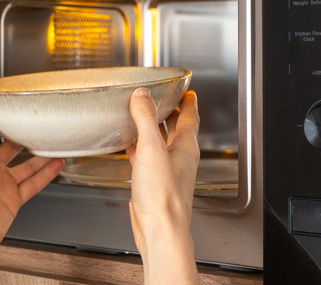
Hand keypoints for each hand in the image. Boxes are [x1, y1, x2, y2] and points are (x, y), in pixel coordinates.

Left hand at [0, 97, 64, 284]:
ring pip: (26, 167)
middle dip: (22, 138)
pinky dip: (46, 175)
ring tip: (54, 143)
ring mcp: (2, 186)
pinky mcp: (13, 201)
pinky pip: (33, 184)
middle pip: (10, 150)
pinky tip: (56, 165)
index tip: (9, 107)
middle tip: (36, 125)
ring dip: (40, 156)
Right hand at [127, 88, 199, 283]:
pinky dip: (141, 149)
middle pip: (177, 129)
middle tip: (162, 100)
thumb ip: (145, 119)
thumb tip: (142, 96)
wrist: (160, 229)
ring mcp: (168, 171)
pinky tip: (130, 149)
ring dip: (154, 130)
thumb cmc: (163, 195)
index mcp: (186, 147)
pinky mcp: (155, 184)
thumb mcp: (151, 148)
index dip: (188, 101)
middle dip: (170, 113)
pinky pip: (148, 159)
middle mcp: (180, 158)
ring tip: (143, 119)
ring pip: (162, 144)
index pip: (190, 117)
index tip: (186, 90)